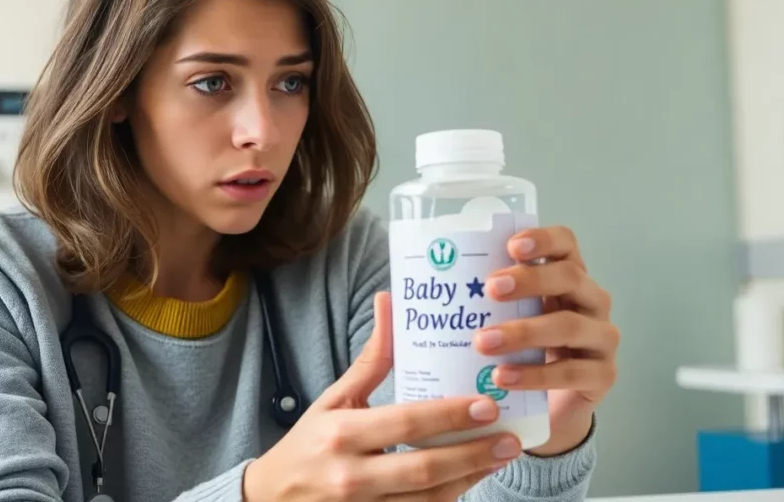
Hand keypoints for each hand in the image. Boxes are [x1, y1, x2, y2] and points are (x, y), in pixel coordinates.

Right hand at [244, 292, 521, 500]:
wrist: (274, 500)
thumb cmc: (309, 442)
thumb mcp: (334, 398)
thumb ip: (370, 359)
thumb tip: (389, 301)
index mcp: (343, 432)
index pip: (405, 422)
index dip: (449, 416)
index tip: (487, 405)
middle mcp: (352, 474)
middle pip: (424, 467)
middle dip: (473, 453)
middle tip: (510, 438)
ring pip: (429, 499)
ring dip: (471, 478)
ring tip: (502, 456)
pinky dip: (450, 497)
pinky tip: (473, 479)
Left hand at [473, 226, 618, 456]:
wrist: (543, 408)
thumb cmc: (516, 352)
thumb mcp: (496, 320)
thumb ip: (461, 304)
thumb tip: (391, 296)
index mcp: (565, 276)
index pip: (565, 243)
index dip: (543, 239)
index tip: (510, 245)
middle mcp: (590, 300)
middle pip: (569, 276)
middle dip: (529, 279)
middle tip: (490, 289)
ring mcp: (601, 337)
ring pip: (568, 325)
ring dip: (524, 331)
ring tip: (484, 343)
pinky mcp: (603, 375)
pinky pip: (572, 372)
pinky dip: (535, 375)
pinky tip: (503, 377)